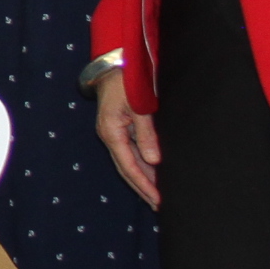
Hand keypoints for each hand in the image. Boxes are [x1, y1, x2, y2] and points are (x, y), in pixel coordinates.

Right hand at [96, 71, 160, 207]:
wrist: (114, 63)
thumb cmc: (126, 81)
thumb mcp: (138, 106)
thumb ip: (146, 134)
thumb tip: (154, 161)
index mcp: (111, 132)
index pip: (129, 167)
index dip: (144, 185)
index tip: (158, 199)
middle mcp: (110, 136)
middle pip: (126, 169)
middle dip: (142, 188)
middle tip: (159, 205)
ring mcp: (113, 132)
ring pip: (128, 162)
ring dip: (142, 179)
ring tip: (157, 196)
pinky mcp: (119, 128)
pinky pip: (130, 152)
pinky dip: (142, 165)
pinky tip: (152, 173)